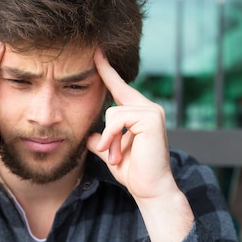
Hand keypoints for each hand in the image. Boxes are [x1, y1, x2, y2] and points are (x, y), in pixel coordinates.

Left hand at [86, 49, 172, 200]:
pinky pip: (118, 119)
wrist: (150, 189)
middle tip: (115, 152)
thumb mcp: (112, 152)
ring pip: (113, 112)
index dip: (107, 70)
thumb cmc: (133, 172)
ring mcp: (152, 111)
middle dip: (108, 126)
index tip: (96, 53)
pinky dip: (112, 137)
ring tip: (118, 156)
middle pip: (114, 98)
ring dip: (110, 139)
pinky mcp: (151, 117)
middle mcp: (148, 108)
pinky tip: (117, 153)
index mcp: (139, 112)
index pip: (120, 87)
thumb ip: (102, 140)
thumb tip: (90, 136)